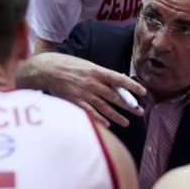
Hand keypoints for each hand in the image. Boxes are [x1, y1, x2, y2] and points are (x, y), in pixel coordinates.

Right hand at [18, 53, 145, 127]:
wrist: (46, 69)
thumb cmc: (68, 65)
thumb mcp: (87, 64)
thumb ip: (101, 74)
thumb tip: (118, 80)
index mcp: (96, 71)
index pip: (119, 79)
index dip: (132, 86)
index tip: (143, 92)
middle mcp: (92, 83)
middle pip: (115, 96)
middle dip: (129, 105)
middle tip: (140, 111)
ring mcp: (84, 93)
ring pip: (105, 107)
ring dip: (118, 116)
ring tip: (127, 122)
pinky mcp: (75, 102)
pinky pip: (91, 113)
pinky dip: (100, 119)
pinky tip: (108, 125)